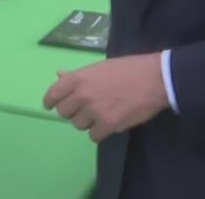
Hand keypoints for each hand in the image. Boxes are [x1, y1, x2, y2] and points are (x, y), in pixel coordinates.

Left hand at [43, 54, 168, 141]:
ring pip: (78, 125)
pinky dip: (100, 132)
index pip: (53, 95)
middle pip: (64, 113)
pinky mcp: (108, 124)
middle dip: (73, 112)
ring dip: (87, 122)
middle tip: (85, 109)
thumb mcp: (99, 67)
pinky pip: (93, 136)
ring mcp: (94, 110)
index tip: (51, 106)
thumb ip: (78, 75)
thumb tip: (59, 75)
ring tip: (101, 114)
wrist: (154, 78)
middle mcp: (82, 94)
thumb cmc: (128, 69)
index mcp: (78, 78)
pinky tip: (109, 123)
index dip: (50, 102)